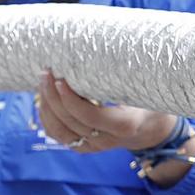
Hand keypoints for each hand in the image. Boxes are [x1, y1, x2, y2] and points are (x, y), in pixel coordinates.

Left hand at [34, 73, 177, 154]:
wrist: (151, 128)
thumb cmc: (149, 100)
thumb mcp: (146, 89)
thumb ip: (128, 76)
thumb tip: (106, 48)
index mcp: (125, 125)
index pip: (90, 116)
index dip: (71, 99)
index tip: (61, 79)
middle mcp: (107, 140)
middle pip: (70, 122)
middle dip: (53, 97)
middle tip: (47, 73)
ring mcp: (94, 146)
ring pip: (59, 130)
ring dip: (47, 106)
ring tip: (42, 82)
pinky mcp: (83, 146)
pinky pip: (58, 135)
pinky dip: (47, 118)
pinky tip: (44, 99)